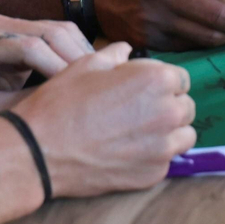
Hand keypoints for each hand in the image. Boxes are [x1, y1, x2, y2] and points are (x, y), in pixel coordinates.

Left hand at [0, 16, 96, 148]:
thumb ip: (27, 103)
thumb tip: (73, 102)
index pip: (31, 48)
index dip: (61, 70)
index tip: (83, 95)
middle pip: (51, 32)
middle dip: (79, 60)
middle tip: (103, 87)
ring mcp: (6, 24)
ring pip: (60, 31)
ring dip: (83, 55)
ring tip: (102, 81)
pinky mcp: (19, 31)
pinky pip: (57, 36)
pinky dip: (76, 54)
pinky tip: (92, 74)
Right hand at [10, 43, 195, 196]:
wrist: (38, 151)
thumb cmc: (61, 103)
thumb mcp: (86, 65)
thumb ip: (116, 55)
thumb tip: (127, 50)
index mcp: (157, 80)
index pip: (182, 79)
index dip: (162, 82)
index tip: (144, 89)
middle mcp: (168, 112)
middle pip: (186, 107)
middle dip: (168, 106)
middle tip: (140, 112)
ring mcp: (163, 146)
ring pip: (184, 135)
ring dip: (170, 133)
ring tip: (141, 133)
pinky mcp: (154, 173)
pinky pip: (167, 160)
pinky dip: (154, 156)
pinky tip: (129, 152)